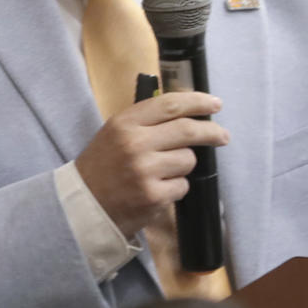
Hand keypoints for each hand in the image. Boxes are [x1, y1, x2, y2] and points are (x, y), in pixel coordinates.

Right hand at [75, 92, 227, 239]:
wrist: (84, 206)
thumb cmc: (104, 166)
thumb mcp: (116, 133)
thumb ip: (148, 121)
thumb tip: (189, 112)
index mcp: (125, 123)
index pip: (170, 105)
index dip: (197, 102)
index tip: (215, 104)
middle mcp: (135, 144)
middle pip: (187, 130)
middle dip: (211, 132)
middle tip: (223, 136)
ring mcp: (145, 171)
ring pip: (188, 160)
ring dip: (184, 165)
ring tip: (165, 171)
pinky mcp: (153, 196)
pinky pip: (182, 185)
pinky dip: (176, 187)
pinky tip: (159, 189)